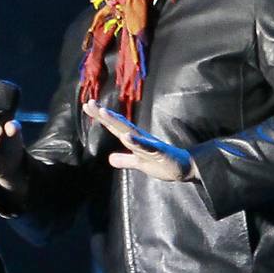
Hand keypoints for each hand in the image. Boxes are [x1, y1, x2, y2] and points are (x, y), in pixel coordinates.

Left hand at [82, 99, 197, 181]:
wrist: (185, 168)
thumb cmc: (163, 164)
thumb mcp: (139, 164)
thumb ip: (125, 160)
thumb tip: (110, 159)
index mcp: (135, 140)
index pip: (115, 126)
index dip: (101, 117)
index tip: (88, 105)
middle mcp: (140, 138)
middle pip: (119, 124)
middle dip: (104, 114)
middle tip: (90, 103)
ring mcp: (149, 144)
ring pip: (130, 131)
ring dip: (117, 122)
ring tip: (104, 112)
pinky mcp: (159, 152)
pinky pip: (146, 146)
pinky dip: (136, 142)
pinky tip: (126, 137)